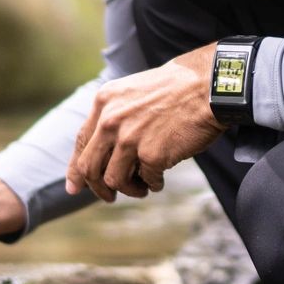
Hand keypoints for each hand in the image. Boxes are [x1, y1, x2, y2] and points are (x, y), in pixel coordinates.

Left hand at [66, 41, 228, 201]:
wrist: (208, 86)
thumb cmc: (177, 88)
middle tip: (110, 197)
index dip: (76, 169)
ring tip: (142, 187)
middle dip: (97, 189)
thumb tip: (103, 153)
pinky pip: (146, 181)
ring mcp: (130, 139)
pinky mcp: (152, 155)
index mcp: (104, 102)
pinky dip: (153, 184)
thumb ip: (114, 117)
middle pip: (90, 168)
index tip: (75, 187)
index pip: (81, 143)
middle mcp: (110, 121)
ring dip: (129, 189)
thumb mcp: (133, 92)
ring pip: (114, 181)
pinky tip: (160, 179)